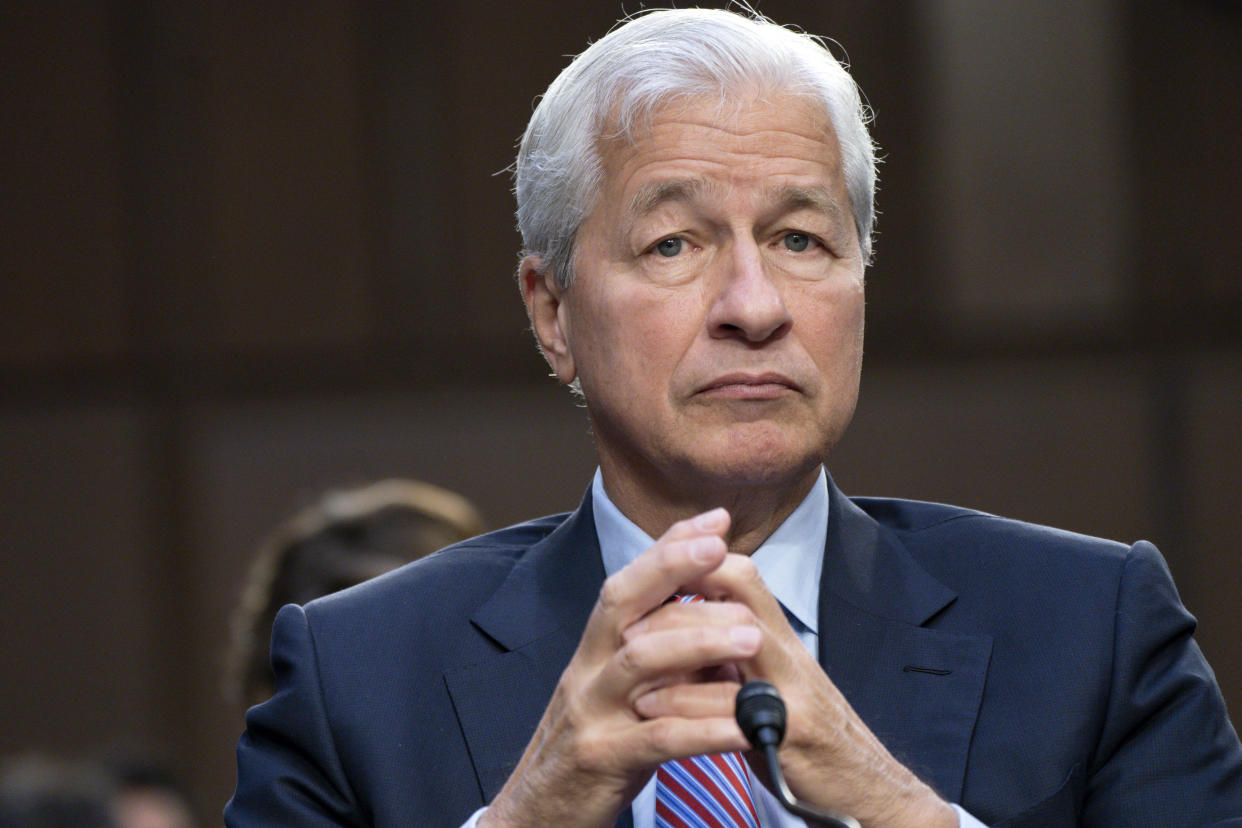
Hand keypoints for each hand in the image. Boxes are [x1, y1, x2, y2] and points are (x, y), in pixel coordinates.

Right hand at [481, 508, 762, 827]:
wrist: (539, 814)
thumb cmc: (596, 746)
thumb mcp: (621, 691)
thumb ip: (661, 653)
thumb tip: (720, 617)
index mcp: (595, 649)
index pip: (629, 583)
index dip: (669, 547)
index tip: (715, 520)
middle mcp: (586, 670)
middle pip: (622, 603)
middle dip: (672, 568)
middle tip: (723, 549)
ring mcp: (591, 713)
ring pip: (640, 662)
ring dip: (698, 643)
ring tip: (751, 637)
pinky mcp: (602, 760)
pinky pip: (657, 738)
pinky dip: (704, 728)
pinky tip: (744, 725)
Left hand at [633, 553, 958, 827]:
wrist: (861, 786)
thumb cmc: (804, 734)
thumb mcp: (768, 682)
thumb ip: (731, 650)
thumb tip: (679, 621)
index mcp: (779, 638)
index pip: (741, 574)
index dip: (697, 563)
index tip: (650, 574)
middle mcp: (789, 653)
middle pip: (737, 593)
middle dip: (678, 595)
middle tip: (626, 616)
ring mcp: (792, 690)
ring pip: (736, 636)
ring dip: (676, 640)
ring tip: (628, 655)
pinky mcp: (790, 732)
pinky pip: (732, 705)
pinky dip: (684, 701)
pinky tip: (649, 707)